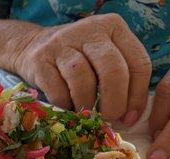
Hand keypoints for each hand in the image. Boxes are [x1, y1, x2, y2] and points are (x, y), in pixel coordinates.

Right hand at [12, 14, 151, 125]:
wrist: (31, 46)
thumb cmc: (77, 59)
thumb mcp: (102, 60)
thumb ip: (120, 80)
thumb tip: (128, 118)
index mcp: (114, 27)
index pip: (138, 63)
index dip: (137, 96)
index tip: (129, 119)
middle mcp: (90, 30)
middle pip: (112, 69)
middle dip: (114, 101)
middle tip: (109, 119)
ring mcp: (62, 43)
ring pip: (83, 78)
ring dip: (87, 104)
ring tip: (86, 115)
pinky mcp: (40, 59)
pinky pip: (57, 89)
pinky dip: (64, 104)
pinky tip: (67, 107)